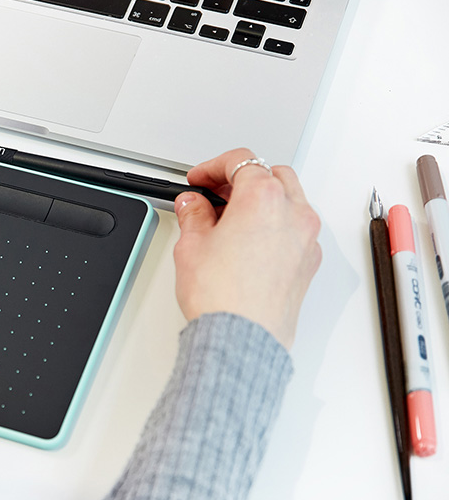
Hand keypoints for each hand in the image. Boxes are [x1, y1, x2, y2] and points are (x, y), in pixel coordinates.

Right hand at [172, 149, 321, 348]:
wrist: (241, 337)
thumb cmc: (222, 296)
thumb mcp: (191, 245)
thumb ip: (194, 215)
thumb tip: (194, 205)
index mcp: (263, 198)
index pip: (241, 161)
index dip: (213, 166)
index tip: (199, 179)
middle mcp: (293, 213)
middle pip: (272, 174)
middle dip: (242, 178)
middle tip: (214, 194)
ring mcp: (306, 238)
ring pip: (290, 199)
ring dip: (263, 199)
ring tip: (230, 218)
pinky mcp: (309, 261)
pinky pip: (296, 228)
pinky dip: (276, 223)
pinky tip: (249, 241)